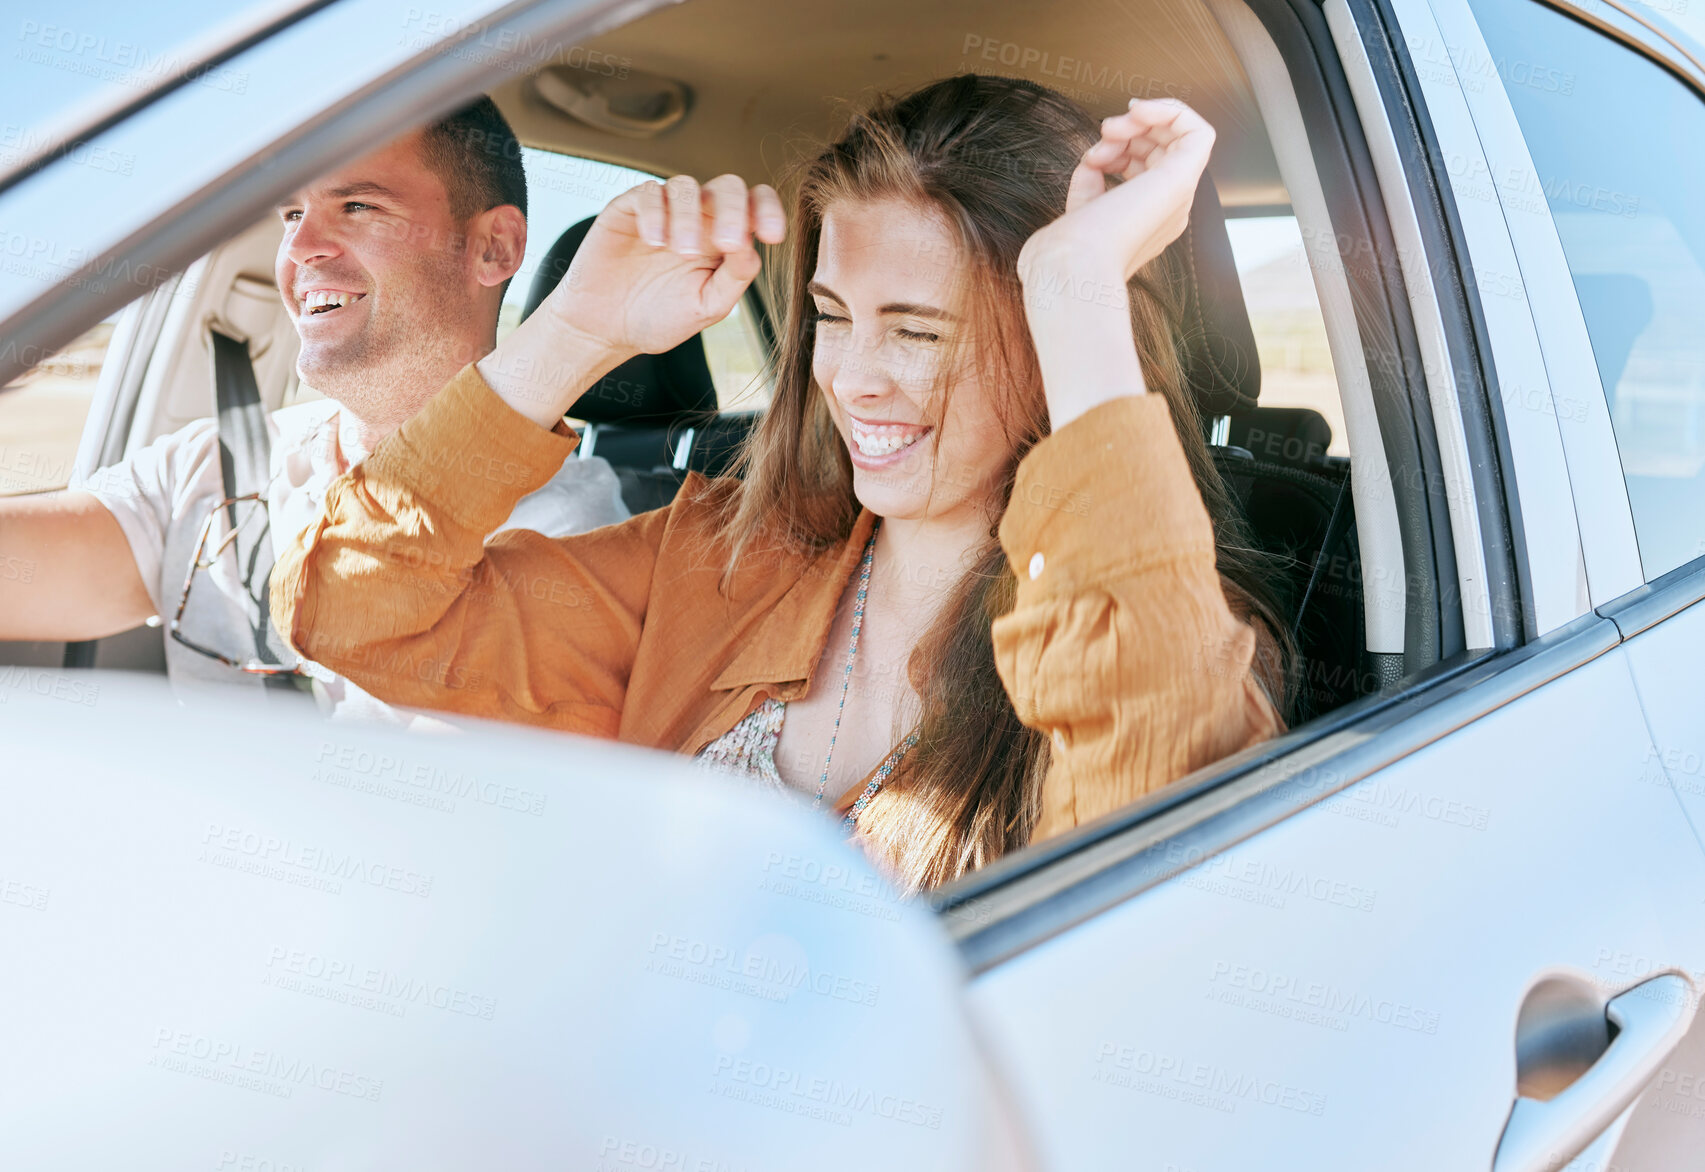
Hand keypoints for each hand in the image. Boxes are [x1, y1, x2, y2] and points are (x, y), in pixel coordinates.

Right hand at [542, 173, 786, 355]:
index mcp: (724, 239)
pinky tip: (654, 241)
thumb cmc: (659, 318)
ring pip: (686, 186)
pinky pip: (647, 193)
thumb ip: (734, 278)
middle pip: (727, 187)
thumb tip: (755, 247)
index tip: (773, 235)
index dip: (769, 210)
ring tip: (682, 252)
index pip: (755, 207)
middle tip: (727, 243)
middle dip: (734, 210)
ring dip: (689, 216)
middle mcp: (698, 218)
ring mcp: (663, 210)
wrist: (605, 329)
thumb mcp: (706, 306)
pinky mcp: (627, 208)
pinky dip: (654, 213)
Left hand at [1016, 99, 1215, 428]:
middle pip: (1163, 151)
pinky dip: (1170, 110)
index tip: (1093, 155)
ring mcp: (1176, 198)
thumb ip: (1090, 185)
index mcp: (1144, 223)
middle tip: (1103, 135)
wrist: (1069, 268)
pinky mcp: (1180, 181)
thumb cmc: (1064, 252)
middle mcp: (1165, 211)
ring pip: (1179, 138)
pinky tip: (1138, 111)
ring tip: (1110, 129)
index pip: (1147, 171)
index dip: (1122, 150)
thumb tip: (1095, 162)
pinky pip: (1199, 131)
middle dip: (1131, 131)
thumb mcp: (1077, 210)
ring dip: (1144, 119)